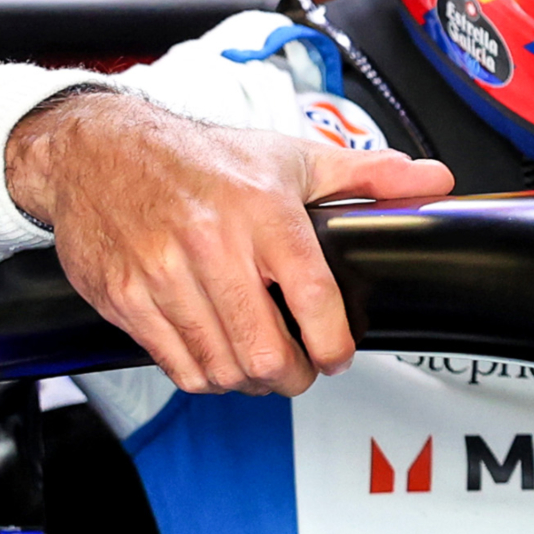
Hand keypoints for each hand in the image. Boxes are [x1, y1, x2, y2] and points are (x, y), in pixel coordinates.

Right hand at [5, 91, 452, 395]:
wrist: (99, 151)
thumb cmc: (201, 156)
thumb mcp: (290, 156)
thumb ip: (369, 175)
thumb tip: (434, 182)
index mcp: (264, 211)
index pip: (314, 301)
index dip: (334, 346)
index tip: (337, 354)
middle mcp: (213, 245)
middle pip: (265, 354)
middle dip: (294, 377)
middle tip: (301, 369)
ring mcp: (164, 276)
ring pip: (221, 369)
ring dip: (250, 382)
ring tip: (262, 367)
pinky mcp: (126, 300)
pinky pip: (177, 366)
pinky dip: (206, 377)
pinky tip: (218, 360)